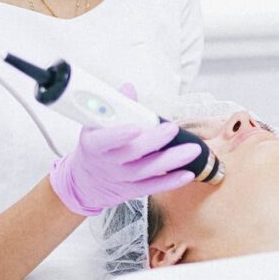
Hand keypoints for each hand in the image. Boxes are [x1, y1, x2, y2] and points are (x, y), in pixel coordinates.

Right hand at [49, 83, 198, 215]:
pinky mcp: (133, 190)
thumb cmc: (96, 148)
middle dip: (155, 141)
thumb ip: (114, 108)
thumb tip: (128, 89)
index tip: (136, 127)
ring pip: (147, 170)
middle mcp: (109, 163)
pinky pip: (153, 186)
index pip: (104, 139)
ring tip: (192, 150)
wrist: (86, 182)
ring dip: (172, 160)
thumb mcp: (95, 126)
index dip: (119, 135)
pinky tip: (188, 173)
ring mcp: (122, 178)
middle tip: (173, 129)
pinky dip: (171, 181)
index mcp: (95, 144)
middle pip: (133, 153)